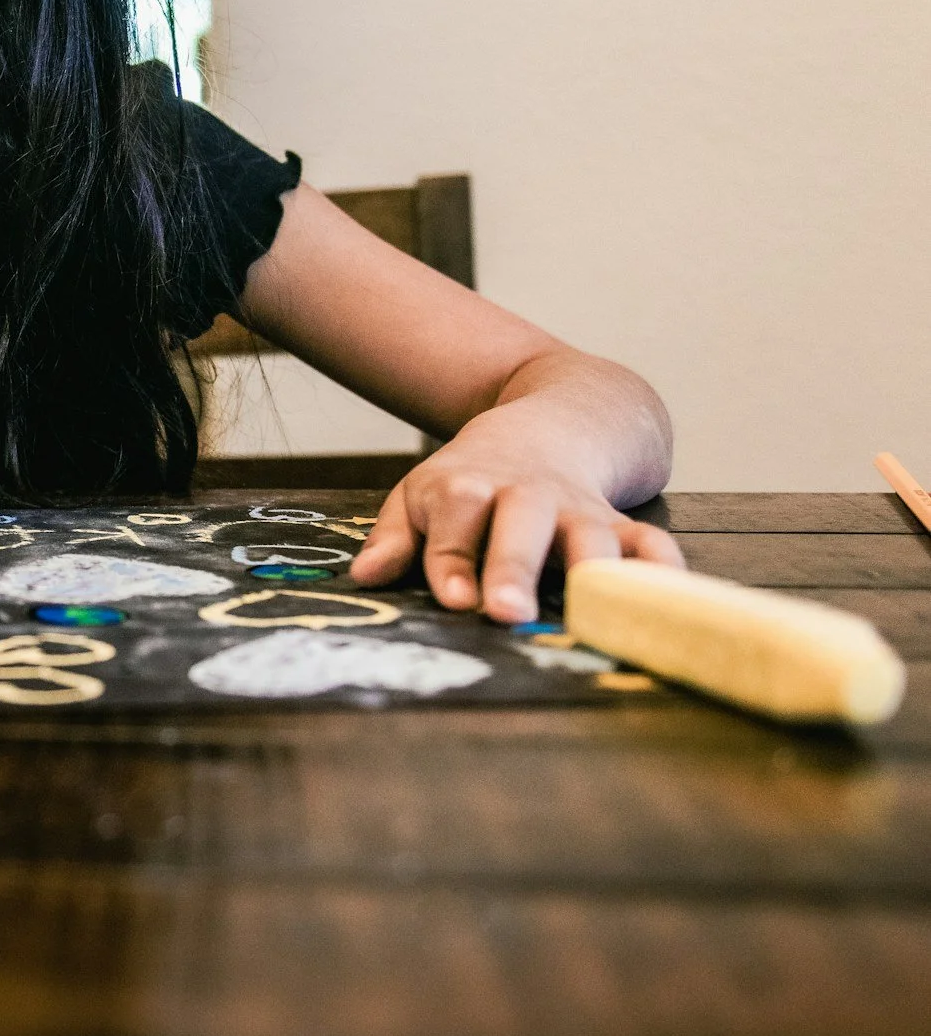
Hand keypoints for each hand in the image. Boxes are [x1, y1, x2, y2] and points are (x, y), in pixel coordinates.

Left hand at [348, 439, 683, 622]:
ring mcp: (578, 508)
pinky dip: (662, 568)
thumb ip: (395, 538)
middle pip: (521, 524)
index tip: (455, 599)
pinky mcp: (620, 523)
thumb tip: (365, 576)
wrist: (552, 423)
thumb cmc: (471, 480)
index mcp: (467, 488)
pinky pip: (649, 542)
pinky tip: (669, 599)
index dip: (453, 560)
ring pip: (591, 534)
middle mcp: (526, 495)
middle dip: (513, 566)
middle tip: (506, 611)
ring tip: (595, 611)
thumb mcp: (421, 495)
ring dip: (592, 571)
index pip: (454, 523)